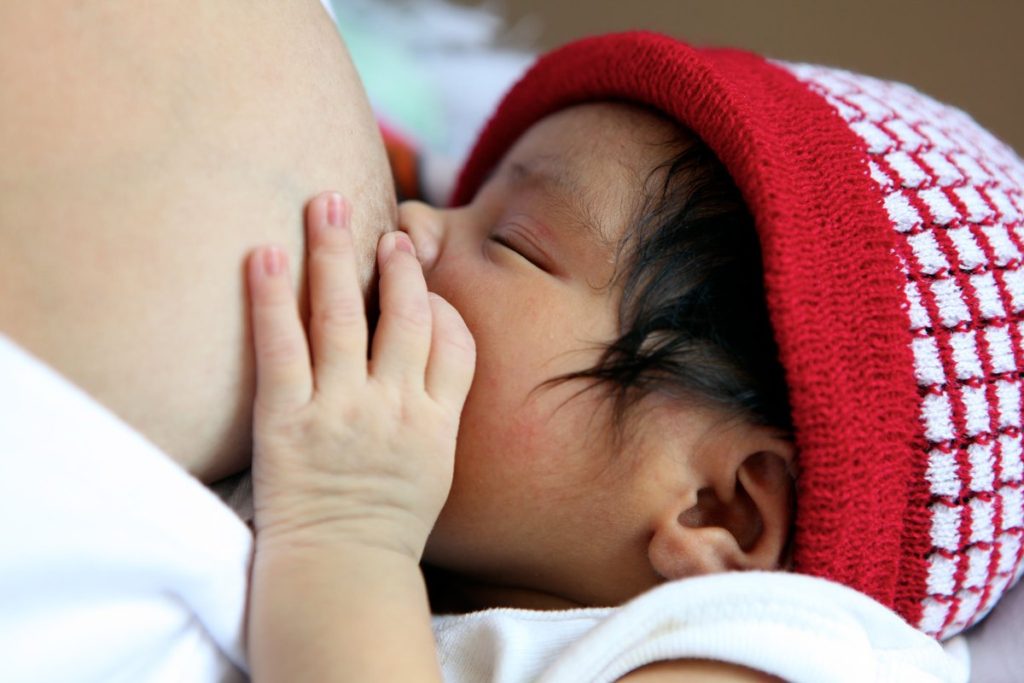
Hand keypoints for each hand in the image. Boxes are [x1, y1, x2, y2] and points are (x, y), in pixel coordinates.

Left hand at [246, 192, 474, 559]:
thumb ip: (437, 408)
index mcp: (436, 421)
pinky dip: (273, 296)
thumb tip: (427, 356)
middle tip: (386, 227)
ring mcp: (341, 410)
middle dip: (397, 261)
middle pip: (405, 313)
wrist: (338, 571)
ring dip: (335, 251)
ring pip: (343, 313)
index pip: (455, 340)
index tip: (420, 275)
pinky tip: (264, 254)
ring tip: (325, 203)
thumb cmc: (386, 521)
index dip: (439, 299)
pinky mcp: (287, 420)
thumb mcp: (434, 466)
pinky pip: (282, 345)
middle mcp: (395, 407)